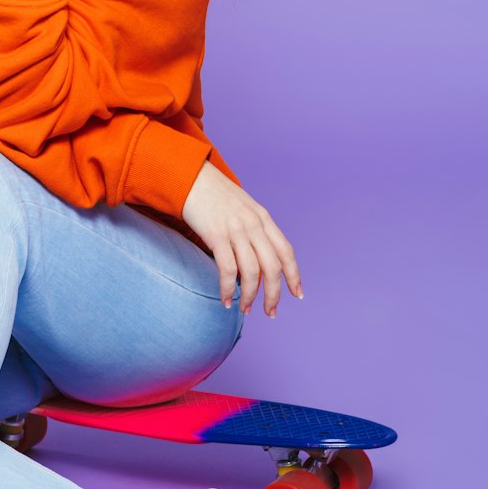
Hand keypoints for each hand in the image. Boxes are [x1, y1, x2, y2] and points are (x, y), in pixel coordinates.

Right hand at [181, 160, 303, 318]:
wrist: (189, 176)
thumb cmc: (213, 194)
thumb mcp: (242, 207)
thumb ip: (253, 227)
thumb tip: (256, 256)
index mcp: (263, 218)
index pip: (286, 251)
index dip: (294, 275)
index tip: (297, 295)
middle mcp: (254, 225)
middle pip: (273, 267)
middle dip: (274, 294)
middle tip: (270, 312)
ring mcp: (236, 230)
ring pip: (252, 272)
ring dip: (250, 296)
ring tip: (245, 309)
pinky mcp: (216, 235)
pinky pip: (227, 270)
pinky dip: (228, 289)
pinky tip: (226, 300)